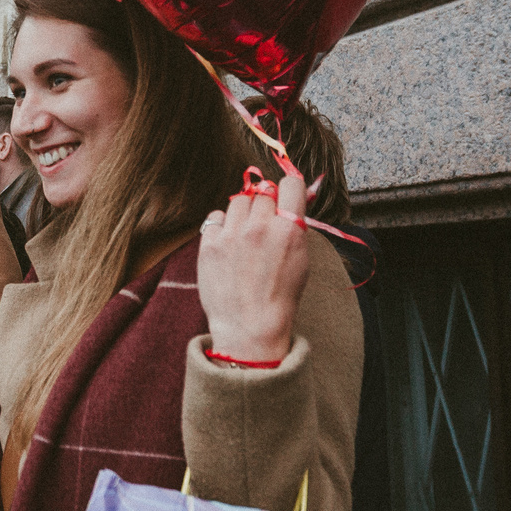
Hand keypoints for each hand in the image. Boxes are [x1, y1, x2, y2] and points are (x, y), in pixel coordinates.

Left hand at [196, 170, 311, 364]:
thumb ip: (296, 226)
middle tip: (264, 228)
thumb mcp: (301, 259)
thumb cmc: (279, 296)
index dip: (289, 188)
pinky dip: (221, 227)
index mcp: (289, 230)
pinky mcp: (209, 244)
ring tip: (244, 237)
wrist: (250, 326)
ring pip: (238, 201)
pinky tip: (227, 245)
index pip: (291, 183)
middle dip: (265, 207)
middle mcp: (260, 227)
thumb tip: (296, 196)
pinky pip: (215, 217)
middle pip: (263, 192)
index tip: (285, 197)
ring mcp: (232, 234)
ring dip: (243, 214)